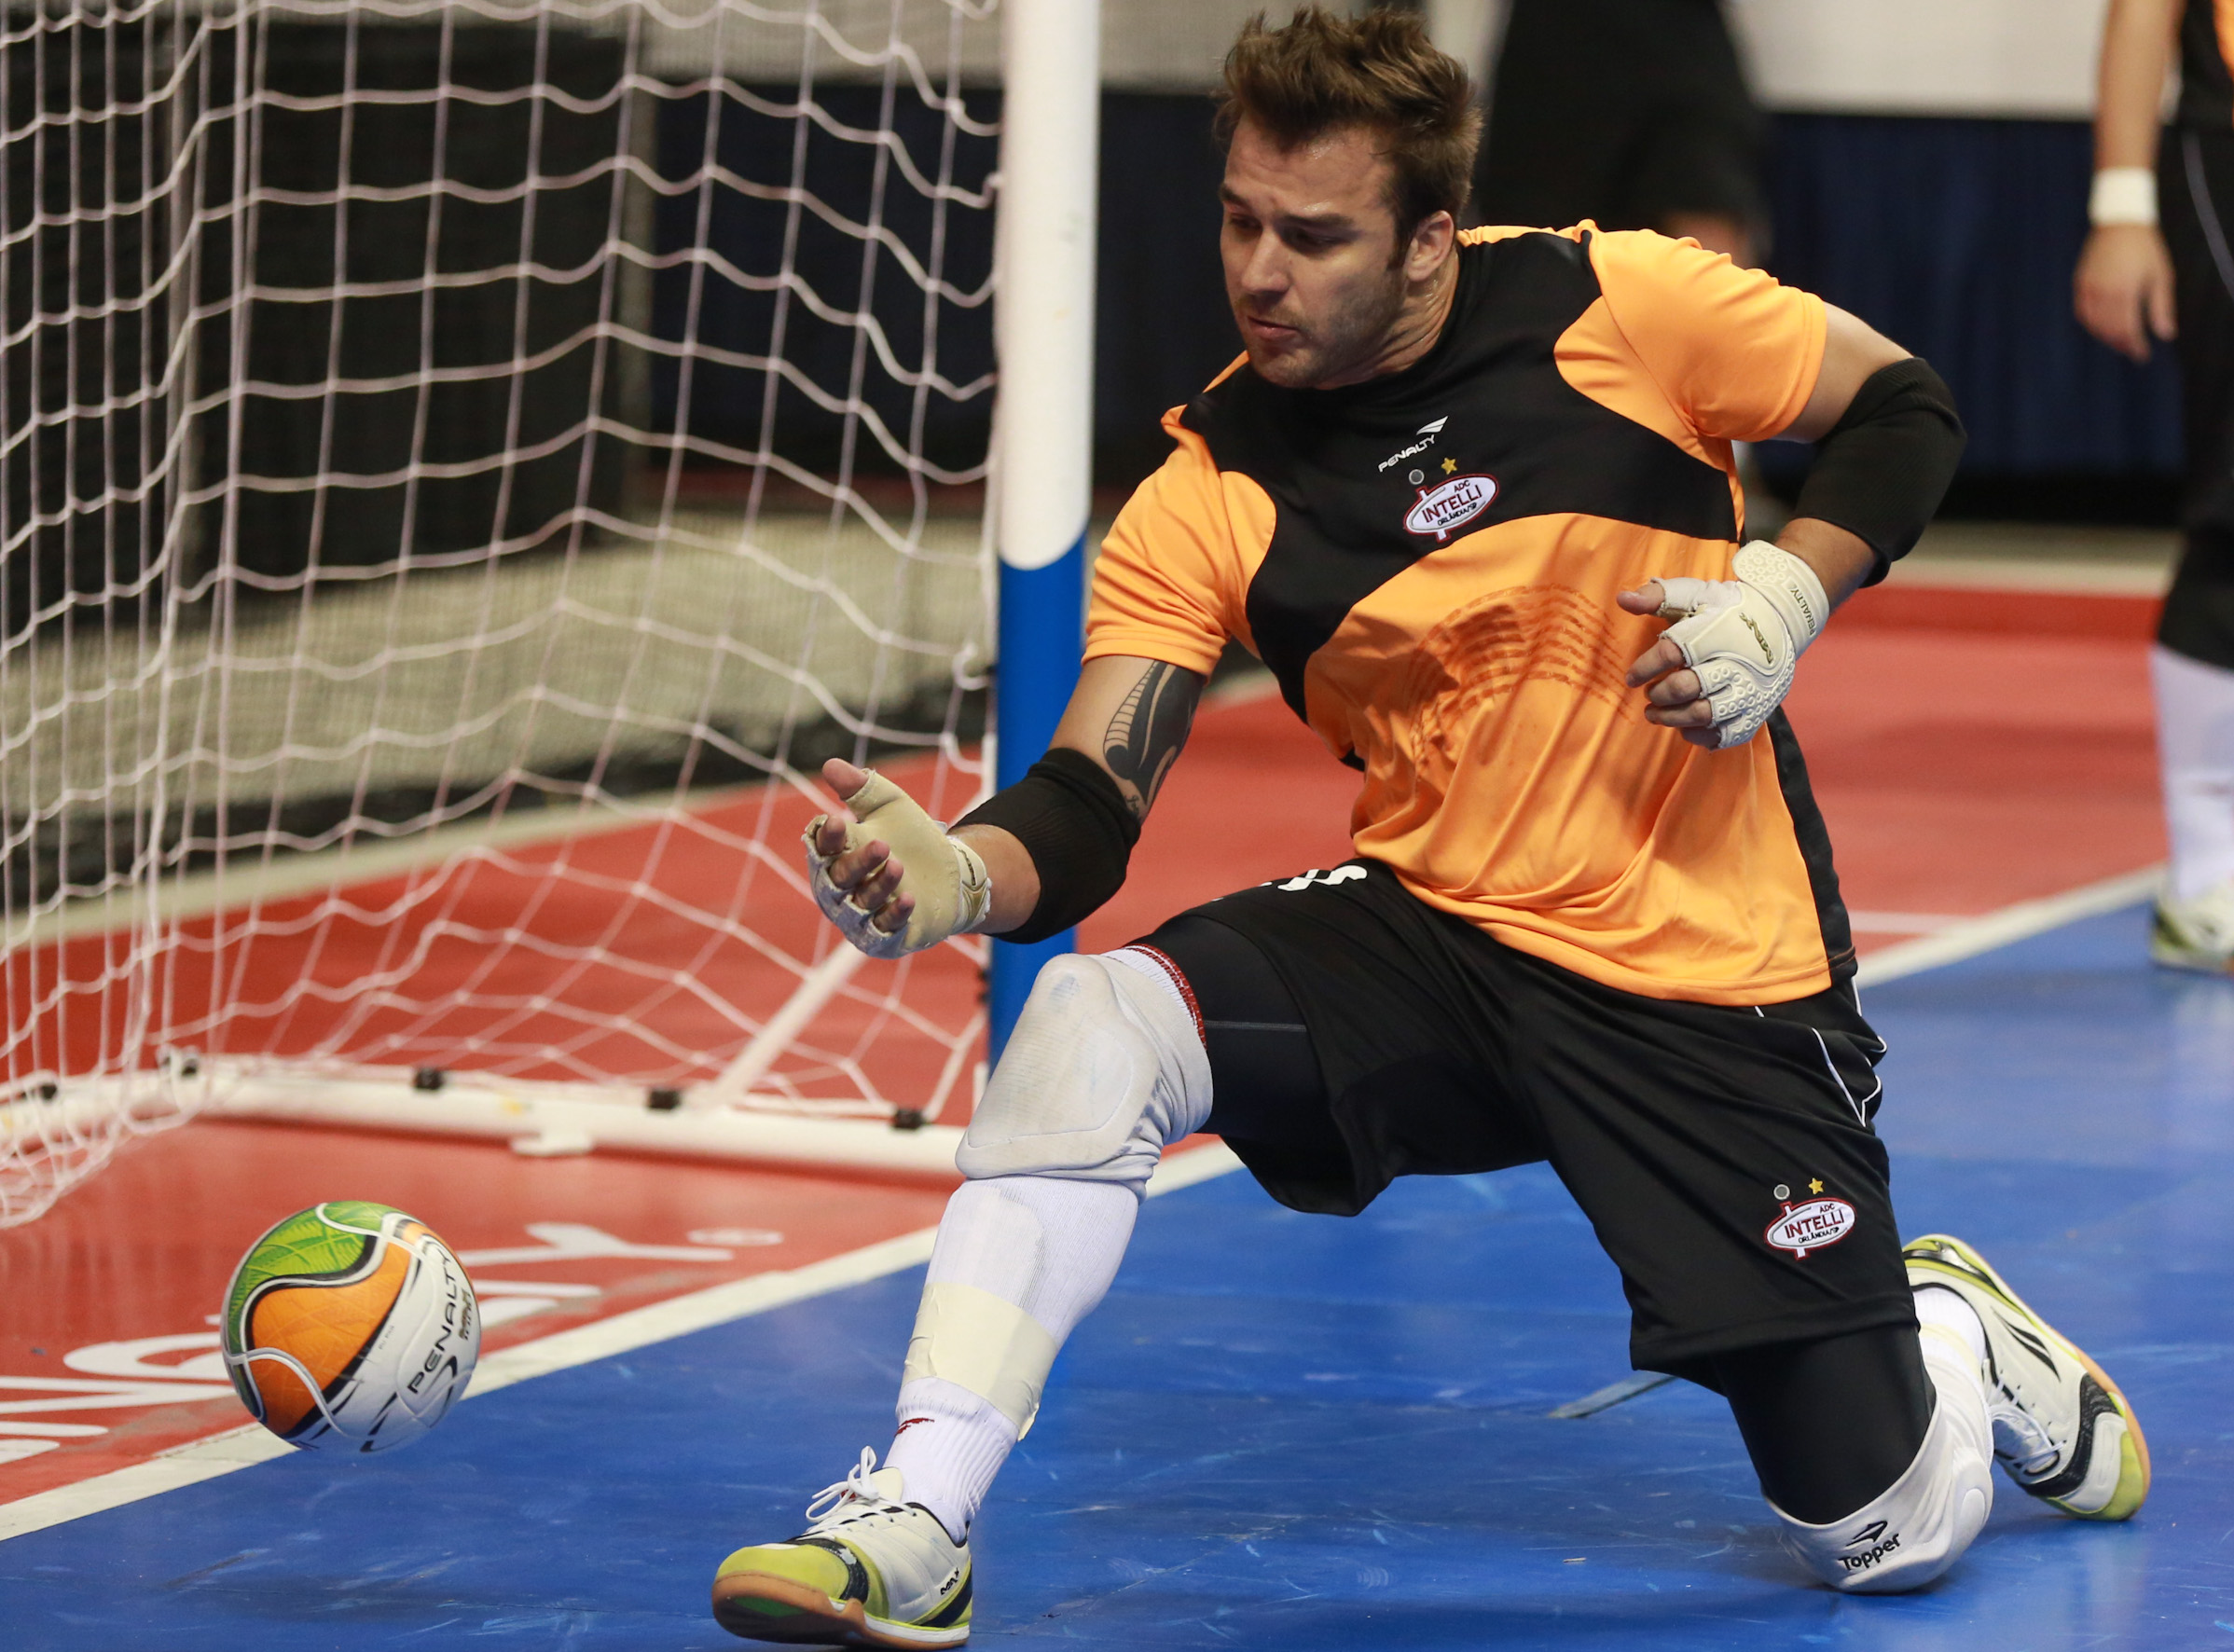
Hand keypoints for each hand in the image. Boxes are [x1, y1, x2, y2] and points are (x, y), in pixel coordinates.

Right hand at [804, 758, 991, 958]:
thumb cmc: (911, 839)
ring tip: (897, 866)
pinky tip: (908, 899)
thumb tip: (830, 764)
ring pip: (861, 904)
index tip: (838, 821)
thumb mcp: (890, 807)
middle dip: (858, 862)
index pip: (821, 847)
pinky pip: (884, 930)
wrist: (951, 874)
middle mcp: (839, 890)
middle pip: (838, 879)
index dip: (827, 838)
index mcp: (834, 856)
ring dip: (878, 886)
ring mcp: (860, 916)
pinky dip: (894, 915)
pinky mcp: (884, 937)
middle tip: (882, 844)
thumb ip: (860, 789)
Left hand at [1618, 542, 1829, 749]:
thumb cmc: (1728, 609)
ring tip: (1655, 714)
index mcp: (1713, 633)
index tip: (1632, 678)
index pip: (1670, 653)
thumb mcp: (1695, 594)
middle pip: (1686, 687)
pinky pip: (1726, 734)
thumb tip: (1623, 599)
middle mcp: (1733, 663)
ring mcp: (1748, 690)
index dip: (1644, 668)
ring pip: (1704, 714)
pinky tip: (1685, 727)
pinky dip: (1700, 735)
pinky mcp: (1757, 710)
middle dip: (1659, 694)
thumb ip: (1659, 596)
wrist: (1781, 620)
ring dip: (1672, 718)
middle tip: (1649, 694)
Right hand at [2075, 224, 2175, 361]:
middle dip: (2122, 344)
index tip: (2142, 355)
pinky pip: (2082, 312)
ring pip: (2094, 324)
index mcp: (2125, 291)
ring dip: (2106, 337)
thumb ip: (2161, 306)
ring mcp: (2089, 289)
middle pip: (2110, 330)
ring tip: (2118, 342)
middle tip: (2132, 351)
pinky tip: (2101, 327)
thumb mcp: (2161, 275)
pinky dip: (2091, 324)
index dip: (2135, 345)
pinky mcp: (2080, 284)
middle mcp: (2104, 293)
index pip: (2128, 329)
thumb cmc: (2145, 248)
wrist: (2120, 222)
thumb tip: (2165, 334)